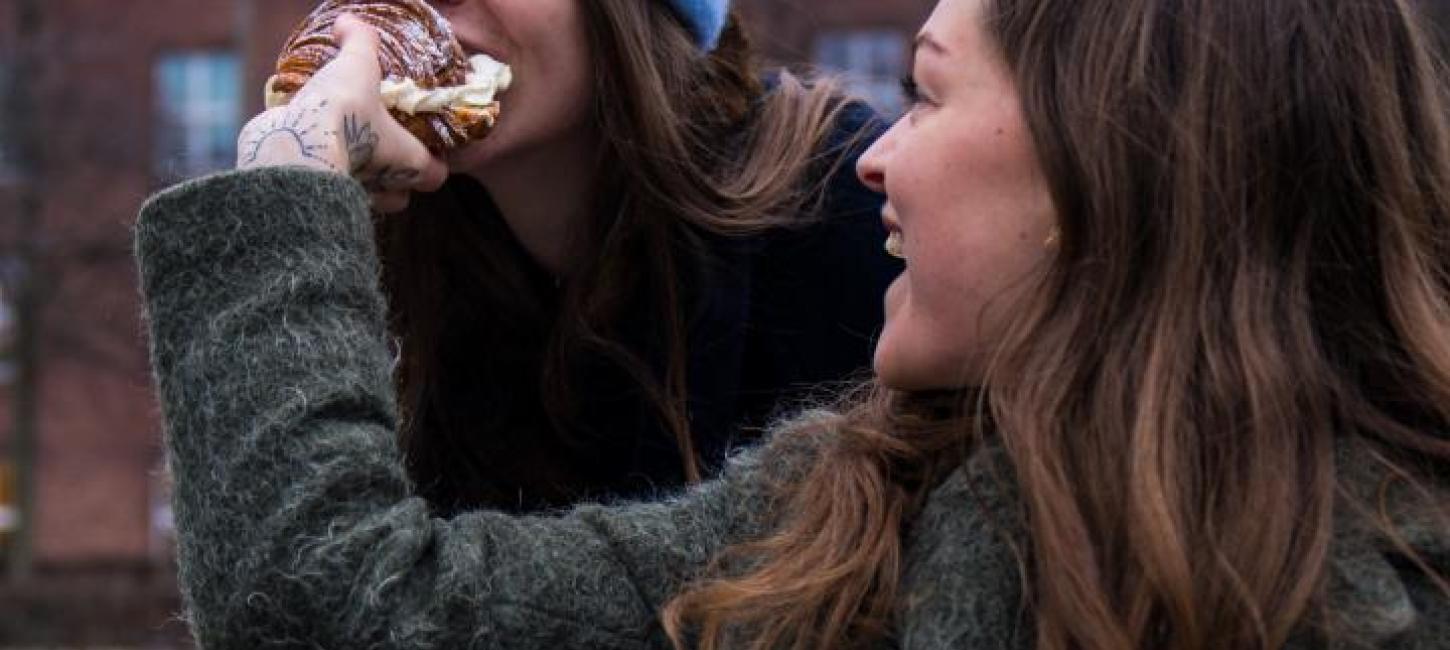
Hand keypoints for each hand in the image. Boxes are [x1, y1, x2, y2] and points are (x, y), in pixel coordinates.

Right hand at [235, 13, 446, 212]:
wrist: (294, 146)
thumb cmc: (344, 112)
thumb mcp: (359, 65)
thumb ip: (359, 41)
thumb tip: (349, 23)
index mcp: (410, 162)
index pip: (435, 176)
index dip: (431, 162)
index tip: (421, 143)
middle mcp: (385, 187)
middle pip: (400, 193)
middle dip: (393, 175)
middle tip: (379, 144)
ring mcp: (353, 196)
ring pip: (365, 195)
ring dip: (358, 177)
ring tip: (344, 145)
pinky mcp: (319, 197)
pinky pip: (328, 188)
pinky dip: (322, 172)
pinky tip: (311, 146)